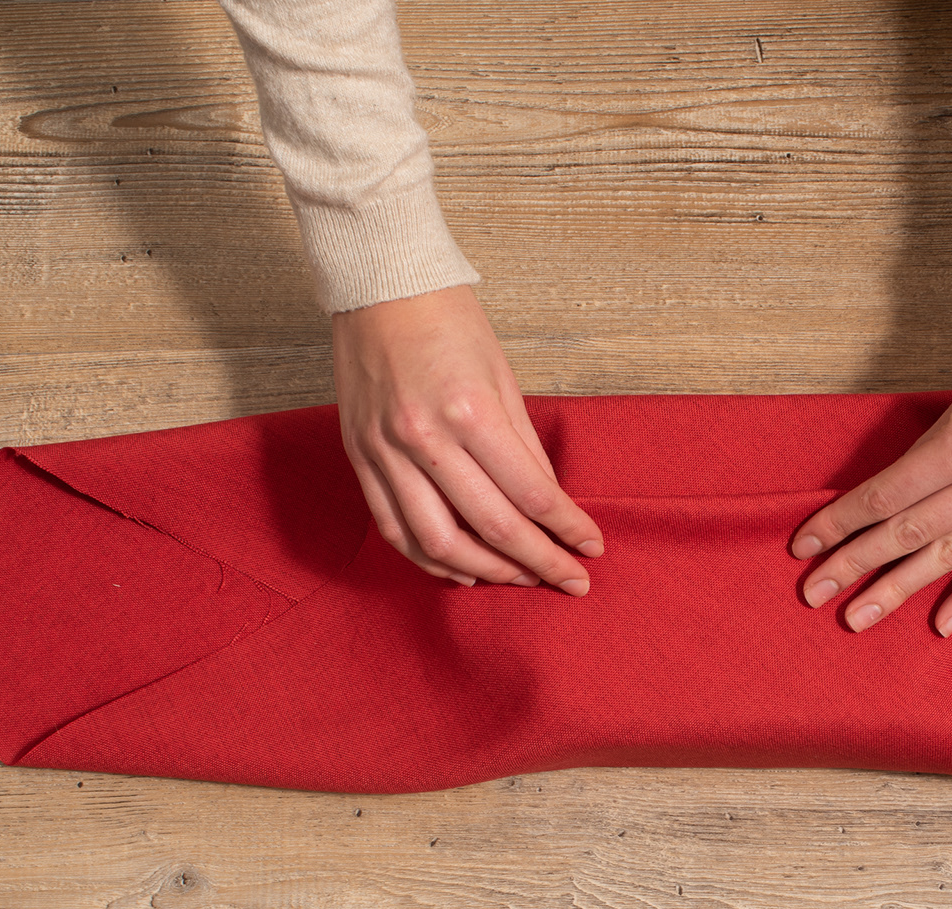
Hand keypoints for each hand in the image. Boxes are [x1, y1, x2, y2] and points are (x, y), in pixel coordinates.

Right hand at [332, 284, 603, 592]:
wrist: (380, 285)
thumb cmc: (448, 321)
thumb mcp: (503, 377)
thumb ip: (525, 447)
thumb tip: (550, 504)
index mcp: (471, 411)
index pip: (532, 494)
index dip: (567, 530)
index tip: (591, 548)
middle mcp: (425, 438)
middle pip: (492, 527)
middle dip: (539, 562)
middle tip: (569, 580)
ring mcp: (386, 452)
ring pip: (439, 542)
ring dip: (486, 572)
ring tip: (519, 579)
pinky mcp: (361, 458)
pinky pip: (394, 528)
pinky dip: (429, 559)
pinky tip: (460, 571)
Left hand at [789, 321, 951, 635]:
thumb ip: (933, 449)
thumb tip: (891, 499)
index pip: (887, 495)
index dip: (841, 522)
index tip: (805, 545)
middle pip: (910, 531)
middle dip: (856, 563)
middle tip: (815, 592)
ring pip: (951, 554)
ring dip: (900, 587)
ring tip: (858, 616)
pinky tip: (941, 623)